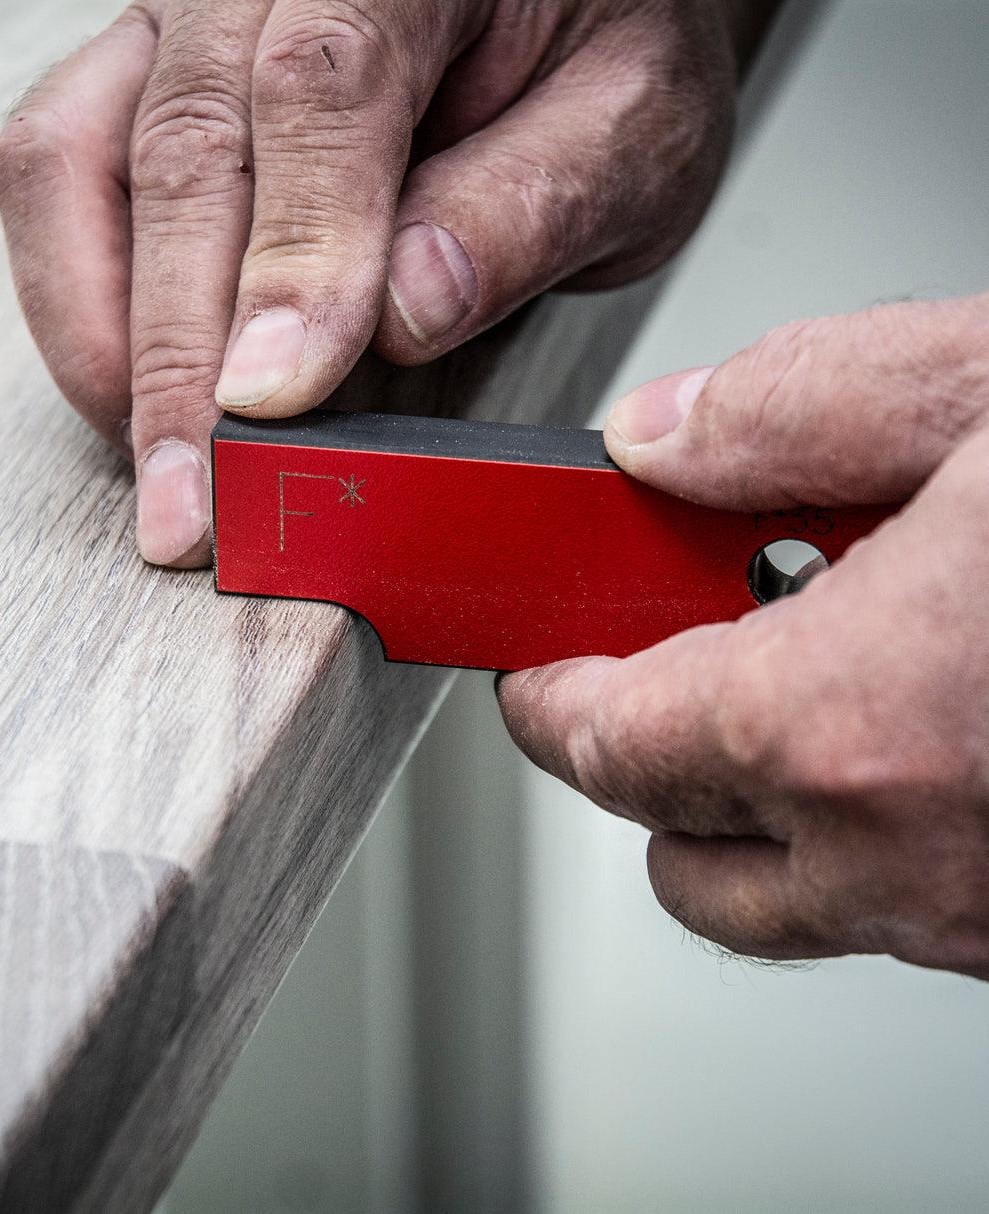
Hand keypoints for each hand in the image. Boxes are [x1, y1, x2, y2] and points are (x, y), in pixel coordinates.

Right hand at [0, 0, 750, 566]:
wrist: (552, 6)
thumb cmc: (598, 51)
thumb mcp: (629, 129)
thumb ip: (527, 206)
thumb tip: (403, 310)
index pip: (321, 90)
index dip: (291, 261)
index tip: (275, 404)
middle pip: (182, 148)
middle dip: (178, 357)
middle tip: (196, 503)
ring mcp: (186, 25)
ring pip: (72, 163)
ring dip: (106, 338)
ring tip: (160, 467)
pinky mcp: (142, 83)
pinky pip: (56, 177)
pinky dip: (81, 301)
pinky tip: (132, 392)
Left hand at [498, 294, 988, 979]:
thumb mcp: (986, 386)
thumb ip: (788, 410)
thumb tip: (663, 444)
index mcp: (854, 724)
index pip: (605, 744)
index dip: (549, 698)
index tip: (535, 666)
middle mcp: (917, 859)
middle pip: (677, 854)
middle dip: (644, 763)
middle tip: (659, 666)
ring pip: (793, 902)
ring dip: (763, 804)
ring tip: (809, 673)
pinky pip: (910, 906)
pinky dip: (879, 822)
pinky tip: (933, 713)